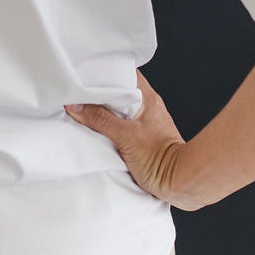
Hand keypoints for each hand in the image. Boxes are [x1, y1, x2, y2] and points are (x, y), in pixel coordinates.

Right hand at [64, 69, 188, 206]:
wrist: (179, 182)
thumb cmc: (159, 159)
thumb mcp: (125, 137)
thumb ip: (100, 120)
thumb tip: (75, 106)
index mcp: (147, 98)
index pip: (124, 73)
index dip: (105, 71)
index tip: (85, 74)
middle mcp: (148, 105)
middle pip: (119, 90)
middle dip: (99, 91)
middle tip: (78, 91)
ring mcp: (145, 121)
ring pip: (119, 107)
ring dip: (103, 109)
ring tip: (82, 108)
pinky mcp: (142, 136)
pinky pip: (121, 123)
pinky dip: (108, 123)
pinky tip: (95, 127)